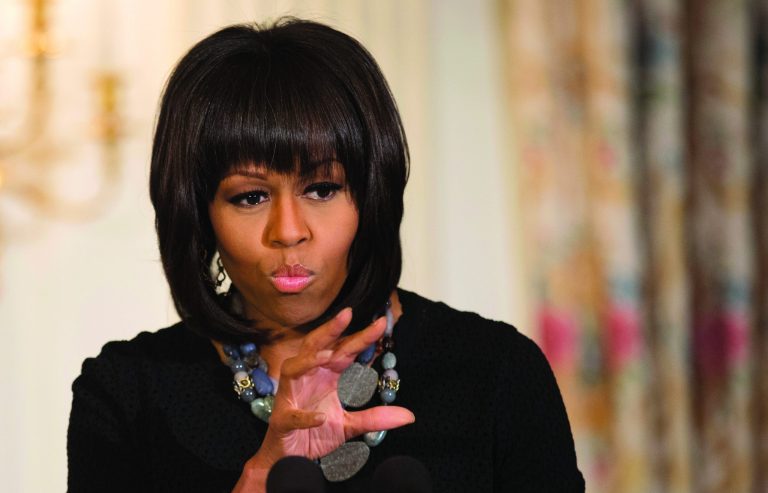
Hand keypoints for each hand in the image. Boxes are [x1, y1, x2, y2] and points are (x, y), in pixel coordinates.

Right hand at [233, 308, 413, 490]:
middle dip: (330, 330)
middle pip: (315, 347)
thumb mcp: (350, 426)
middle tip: (346, 314)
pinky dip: (306, 416)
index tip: (381, 324)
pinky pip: (293, 415)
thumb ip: (375, 418)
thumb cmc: (315, 433)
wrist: (289, 459)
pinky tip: (320, 417)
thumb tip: (409, 416)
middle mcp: (307, 380)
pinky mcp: (282, 421)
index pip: (344, 351)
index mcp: (325, 376)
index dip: (361, 337)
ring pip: (293, 369)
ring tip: (328, 355)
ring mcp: (291, 398)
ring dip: (309, 361)